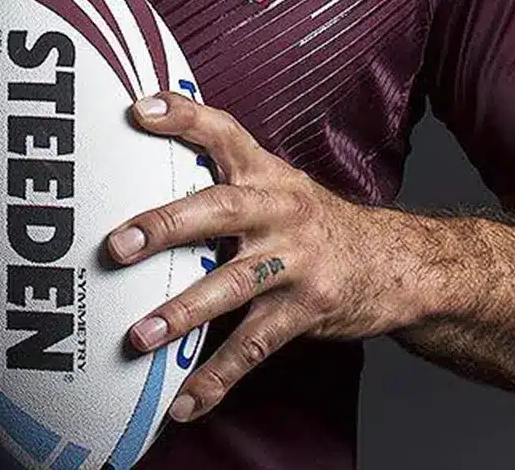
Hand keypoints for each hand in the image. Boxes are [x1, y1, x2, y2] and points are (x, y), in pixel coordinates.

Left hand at [106, 92, 409, 423]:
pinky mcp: (306, 311)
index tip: (138, 111)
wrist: (396, 264)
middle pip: (220, 210)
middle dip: (166, 226)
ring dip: (182, 313)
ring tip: (139, 337)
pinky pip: (254, 348)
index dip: (183, 117)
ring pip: (233, 286)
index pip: (223, 132)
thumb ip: (225, 176)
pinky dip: (217, 378)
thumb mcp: (280, 185)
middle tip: (118, 245)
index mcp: (268, 174)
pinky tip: (184, 402)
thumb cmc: (316, 224)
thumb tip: (147, 164)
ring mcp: (295, 262)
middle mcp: (281, 211)